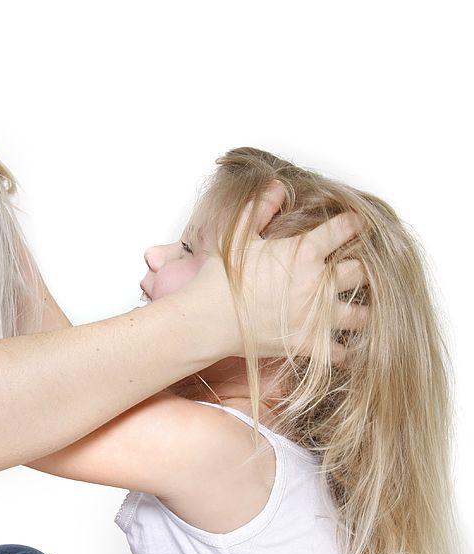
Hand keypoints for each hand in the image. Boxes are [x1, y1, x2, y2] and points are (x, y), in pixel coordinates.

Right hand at [190, 181, 365, 360]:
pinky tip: (337, 346)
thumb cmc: (220, 279)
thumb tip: (276, 186)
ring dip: (360, 311)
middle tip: (354, 271)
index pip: (343, 231)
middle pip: (361, 273)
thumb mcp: (238, 237)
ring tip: (354, 310)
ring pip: (361, 315)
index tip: (356, 225)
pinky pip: (340, 352)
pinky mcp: (308, 344)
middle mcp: (317, 283)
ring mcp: (315, 317)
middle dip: (360, 270)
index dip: (353, 225)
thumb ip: (261, 209)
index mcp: (303, 253)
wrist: (207, 319)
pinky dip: (341, 350)